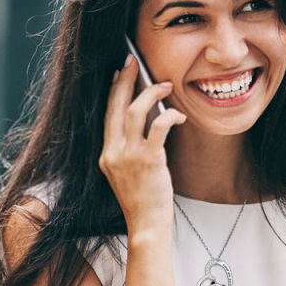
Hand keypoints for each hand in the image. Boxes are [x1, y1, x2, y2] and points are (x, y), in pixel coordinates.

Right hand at [99, 55, 186, 232]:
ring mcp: (129, 156)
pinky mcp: (148, 160)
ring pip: (135, 111)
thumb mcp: (127, 172)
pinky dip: (170, 115)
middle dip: (125, 79)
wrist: (146, 224)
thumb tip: (146, 119)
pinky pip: (158, 127)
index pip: (107, 113)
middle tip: (133, 61)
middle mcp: (113, 152)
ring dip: (151, 93)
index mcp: (106, 153)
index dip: (113, 90)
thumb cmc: (142, 199)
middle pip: (116, 105)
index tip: (119, 72)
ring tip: (164, 85)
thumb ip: (129, 148)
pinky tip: (179, 115)